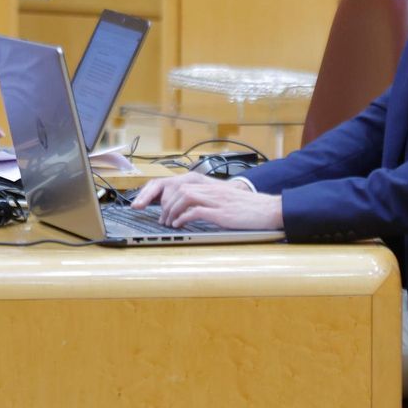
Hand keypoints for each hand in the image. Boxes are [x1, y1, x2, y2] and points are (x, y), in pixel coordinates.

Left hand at [133, 174, 282, 229]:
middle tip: (155, 216)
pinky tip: (180, 225)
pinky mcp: (219, 210)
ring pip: (181, 197)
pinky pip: (194, 210)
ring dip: (170, 211)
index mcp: (204, 182)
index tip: (142, 204)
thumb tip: (177, 207)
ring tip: (168, 223)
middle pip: (173, 187)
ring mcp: (213, 198)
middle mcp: (206, 187)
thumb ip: (199, 198)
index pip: (172, 182)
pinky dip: (183, 218)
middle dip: (158, 202)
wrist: (265, 209)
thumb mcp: (218, 198)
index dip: (154, 193)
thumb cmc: (242, 206)